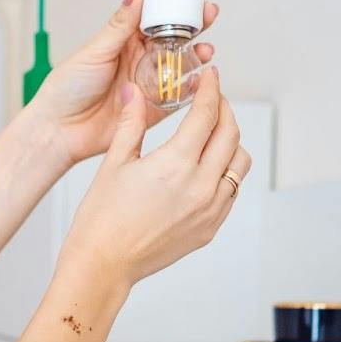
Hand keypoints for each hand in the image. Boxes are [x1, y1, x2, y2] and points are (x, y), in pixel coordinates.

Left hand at [19, 0, 216, 166]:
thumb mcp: (96, 50)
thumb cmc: (67, 88)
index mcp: (125, 40)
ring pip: (182, 65)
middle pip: (176, 38)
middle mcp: (140, 59)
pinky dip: (194, 87)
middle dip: (196, 25)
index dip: (177, 3)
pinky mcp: (154, 108)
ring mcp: (149, 83)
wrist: (59, 131)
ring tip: (206, 48)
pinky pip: (180, 97)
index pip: (157, 16)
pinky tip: (202, 78)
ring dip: (198, 54)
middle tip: (209, 13)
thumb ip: (121, 23)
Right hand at [55, 66, 249, 292]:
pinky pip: (231, 191)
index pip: (207, 114)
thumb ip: (131, 123)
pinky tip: (204, 167)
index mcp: (175, 164)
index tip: (211, 77)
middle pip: (230, 134)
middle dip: (223, 110)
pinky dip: (225, 172)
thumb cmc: (101, 219)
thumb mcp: (114, 163)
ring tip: (211, 134)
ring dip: (230, 141)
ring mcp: (210, 210)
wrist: (103, 264)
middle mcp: (201, 186)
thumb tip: (134, 91)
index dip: (211, 90)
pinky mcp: (210, 227)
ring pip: (239, 162)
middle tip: (212, 100)